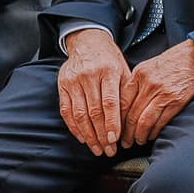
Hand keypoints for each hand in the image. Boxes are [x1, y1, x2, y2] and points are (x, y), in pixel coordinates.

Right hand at [58, 28, 132, 156]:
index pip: (110, 102)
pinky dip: (74, 127)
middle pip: (94, 111)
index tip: (115, 140)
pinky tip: (83, 138)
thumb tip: (131, 122)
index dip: (112, 123)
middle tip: (109, 151)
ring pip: (80, 114)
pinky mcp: (62, 85)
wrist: (88, 41)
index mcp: (108, 70)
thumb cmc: (110, 59)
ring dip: (89, 136)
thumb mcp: (123, 69)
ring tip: (97, 149)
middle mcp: (89, 75)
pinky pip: (66, 111)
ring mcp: (73, 80)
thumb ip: (126, 92)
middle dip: (102, 135)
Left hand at [121, 40, 193, 147]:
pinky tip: (151, 135)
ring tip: (137, 141)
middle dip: (126, 133)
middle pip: (131, 115)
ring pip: (144, 122)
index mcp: (139, 74)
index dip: (117, 119)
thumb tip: (125, 104)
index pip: (122, 102)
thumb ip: (136, 83)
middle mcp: (149, 84)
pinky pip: (160, 122)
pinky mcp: (176, 102)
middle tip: (125, 141)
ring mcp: (163, 93)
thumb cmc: (173, 61)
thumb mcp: (148, 66)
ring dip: (139, 136)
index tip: (116, 128)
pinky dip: (153, 132)